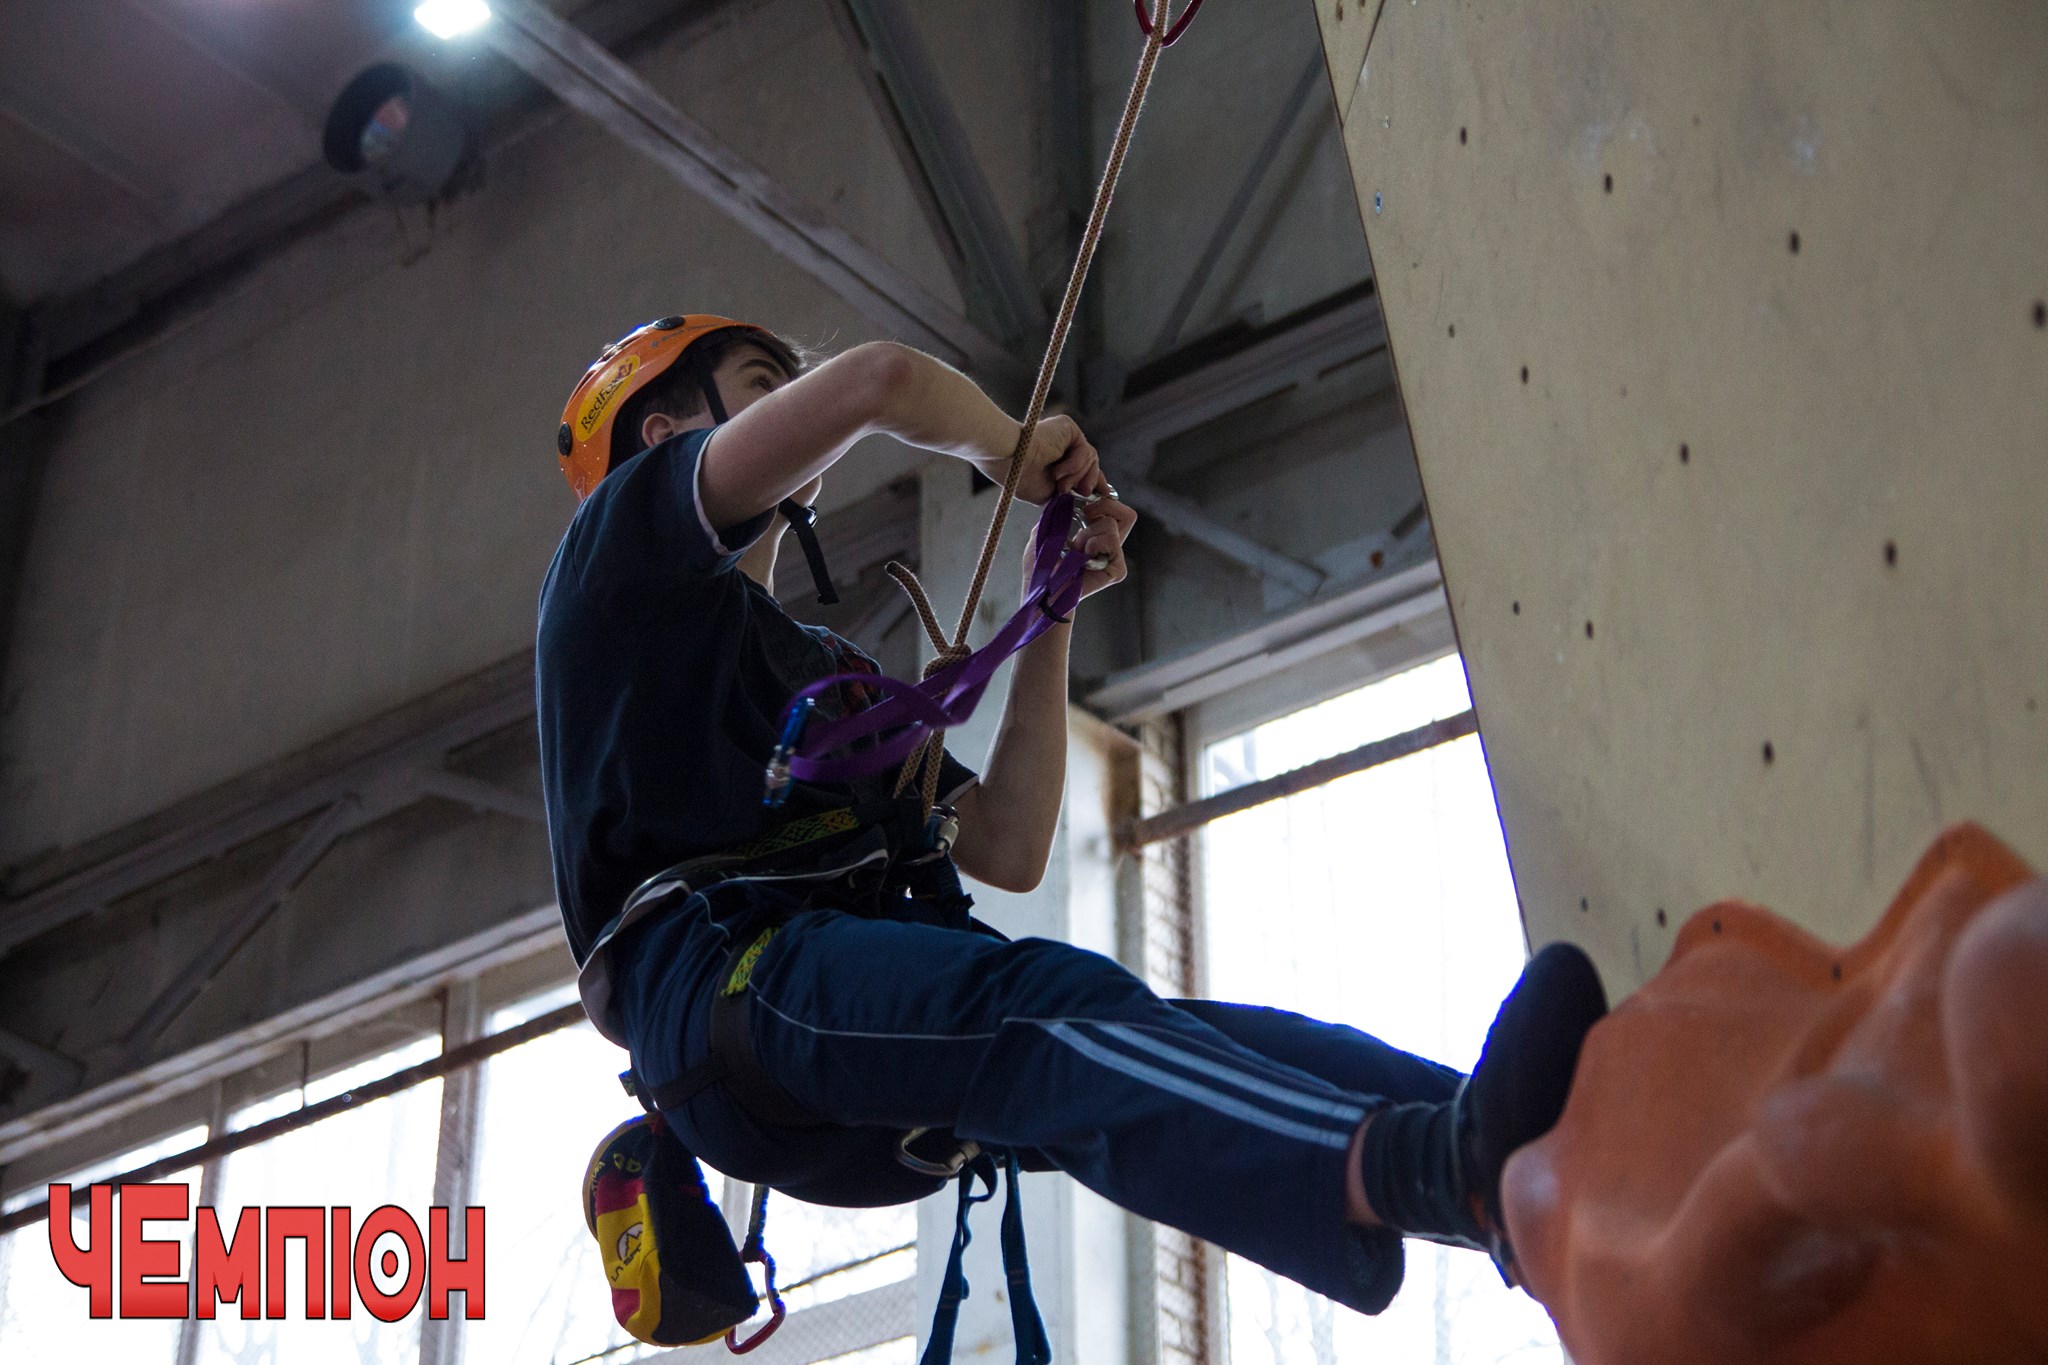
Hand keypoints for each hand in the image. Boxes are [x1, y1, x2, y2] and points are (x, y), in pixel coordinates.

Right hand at [996, 415, 1099, 505]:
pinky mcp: (1068, 427)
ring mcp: (1065, 436)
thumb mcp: (1049, 494)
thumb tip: (1087, 494)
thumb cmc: (1021, 479)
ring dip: (1076, 477)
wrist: (1012, 463)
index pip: (1083, 468)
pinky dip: (1075, 465)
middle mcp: (1061, 445)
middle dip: (1089, 481)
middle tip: (1081, 492)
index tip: (1105, 494)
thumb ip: (1067, 493)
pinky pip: (1084, 449)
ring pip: (1089, 459)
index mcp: (1056, 460)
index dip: (1096, 480)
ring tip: (1060, 484)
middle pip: (1091, 463)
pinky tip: (1058, 471)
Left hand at [1024, 479, 1136, 604]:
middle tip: (1085, 517)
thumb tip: (1065, 498)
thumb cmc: (1040, 568)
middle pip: (1126, 515)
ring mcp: (1115, 559)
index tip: (1086, 507)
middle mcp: (1110, 547)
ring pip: (1111, 526)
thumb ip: (1057, 514)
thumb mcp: (1044, 532)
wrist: (1042, 593)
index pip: (1118, 511)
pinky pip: (1112, 543)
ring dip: (1088, 534)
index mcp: (1097, 537)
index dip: (1107, 502)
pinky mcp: (1117, 570)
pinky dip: (1095, 545)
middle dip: (1104, 508)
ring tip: (1076, 550)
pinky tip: (1083, 557)